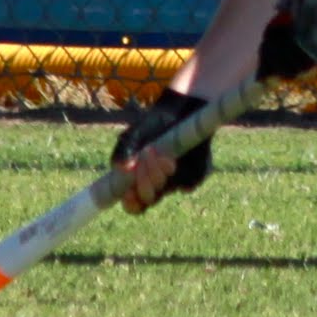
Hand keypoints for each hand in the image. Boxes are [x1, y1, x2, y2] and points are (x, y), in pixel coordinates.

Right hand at [111, 86, 211, 211]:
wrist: (178, 111)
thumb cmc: (152, 127)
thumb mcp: (134, 135)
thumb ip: (123, 150)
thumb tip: (120, 167)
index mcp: (141, 183)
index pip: (135, 206)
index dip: (130, 203)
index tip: (127, 191)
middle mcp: (160, 187)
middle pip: (149, 199)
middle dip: (143, 181)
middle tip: (141, 158)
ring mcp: (178, 182)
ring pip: (167, 189)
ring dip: (156, 172)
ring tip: (152, 149)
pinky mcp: (196, 174)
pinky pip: (188, 182)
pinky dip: (178, 171)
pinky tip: (171, 156)